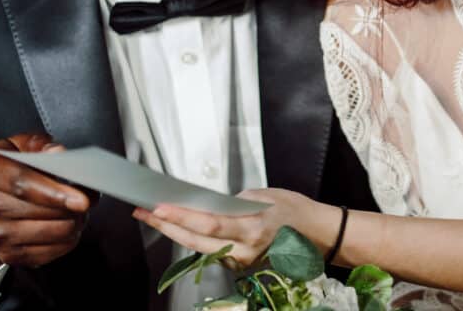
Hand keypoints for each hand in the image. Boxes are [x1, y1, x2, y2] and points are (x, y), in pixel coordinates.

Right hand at [0, 133, 93, 270]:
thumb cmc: (9, 168)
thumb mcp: (20, 146)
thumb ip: (40, 145)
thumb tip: (58, 153)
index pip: (23, 185)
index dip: (55, 193)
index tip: (82, 199)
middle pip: (40, 212)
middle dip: (73, 208)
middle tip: (91, 198)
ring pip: (50, 233)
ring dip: (75, 223)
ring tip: (80, 211)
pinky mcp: (9, 255)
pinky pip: (50, 252)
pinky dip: (68, 240)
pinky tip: (70, 225)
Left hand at [133, 188, 340, 268]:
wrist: (318, 235)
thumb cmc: (294, 210)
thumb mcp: (265, 196)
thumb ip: (235, 202)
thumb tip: (208, 205)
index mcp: (252, 228)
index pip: (208, 225)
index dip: (181, 217)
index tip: (159, 206)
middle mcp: (244, 250)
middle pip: (196, 241)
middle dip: (167, 226)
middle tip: (144, 211)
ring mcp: (242, 262)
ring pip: (200, 249)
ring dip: (176, 233)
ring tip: (155, 216)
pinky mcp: (241, 266)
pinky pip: (212, 252)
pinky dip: (194, 240)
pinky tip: (180, 228)